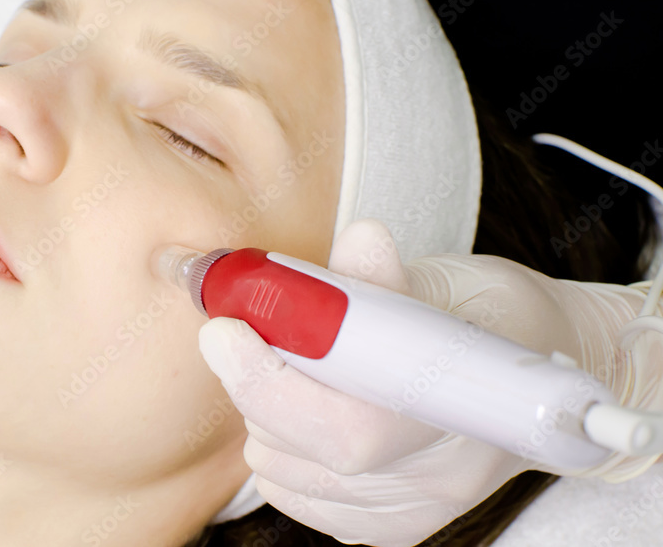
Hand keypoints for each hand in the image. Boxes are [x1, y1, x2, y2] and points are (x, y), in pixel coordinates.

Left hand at [198, 219, 662, 544]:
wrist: (534, 379)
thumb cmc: (490, 322)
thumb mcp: (450, 286)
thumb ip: (390, 277)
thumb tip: (361, 239)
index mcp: (460, 414)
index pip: (350, 429)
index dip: (270, 381)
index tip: (224, 331)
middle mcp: (436, 477)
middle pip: (302, 449)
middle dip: (256, 380)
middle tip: (259, 330)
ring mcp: (410, 507)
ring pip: (281, 469)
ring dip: (263, 412)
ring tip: (301, 368)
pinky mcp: (386, 523)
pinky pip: (289, 492)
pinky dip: (278, 447)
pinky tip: (309, 410)